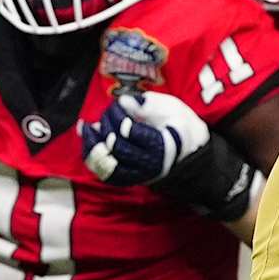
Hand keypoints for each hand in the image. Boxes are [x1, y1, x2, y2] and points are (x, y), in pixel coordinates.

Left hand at [80, 91, 210, 186]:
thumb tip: (124, 101)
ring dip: (94, 145)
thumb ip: (149, 103)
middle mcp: (148, 165)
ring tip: (87, 127)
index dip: (119, 117)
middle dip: (107, 126)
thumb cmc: (181, 126)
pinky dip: (94, 158)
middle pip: (117, 147)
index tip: (118, 104)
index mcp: (160, 146)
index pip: (130, 133)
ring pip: (108, 165)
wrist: (191, 152)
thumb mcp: (173, 108)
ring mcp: (138, 175)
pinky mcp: (131, 178)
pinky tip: (89, 141)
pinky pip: (107, 173)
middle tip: (109, 112)